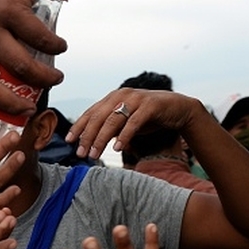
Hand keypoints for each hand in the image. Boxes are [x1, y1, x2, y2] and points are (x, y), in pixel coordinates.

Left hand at [66, 89, 202, 158]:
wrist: (179, 109)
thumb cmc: (149, 117)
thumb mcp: (126, 122)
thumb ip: (110, 128)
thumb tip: (91, 142)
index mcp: (112, 97)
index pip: (91, 113)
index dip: (79, 127)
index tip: (69, 141)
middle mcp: (121, 95)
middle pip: (98, 117)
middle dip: (87, 136)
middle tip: (80, 153)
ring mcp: (136, 99)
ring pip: (113, 120)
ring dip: (101, 139)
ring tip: (94, 154)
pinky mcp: (150, 106)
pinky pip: (133, 122)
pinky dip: (124, 135)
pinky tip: (117, 148)